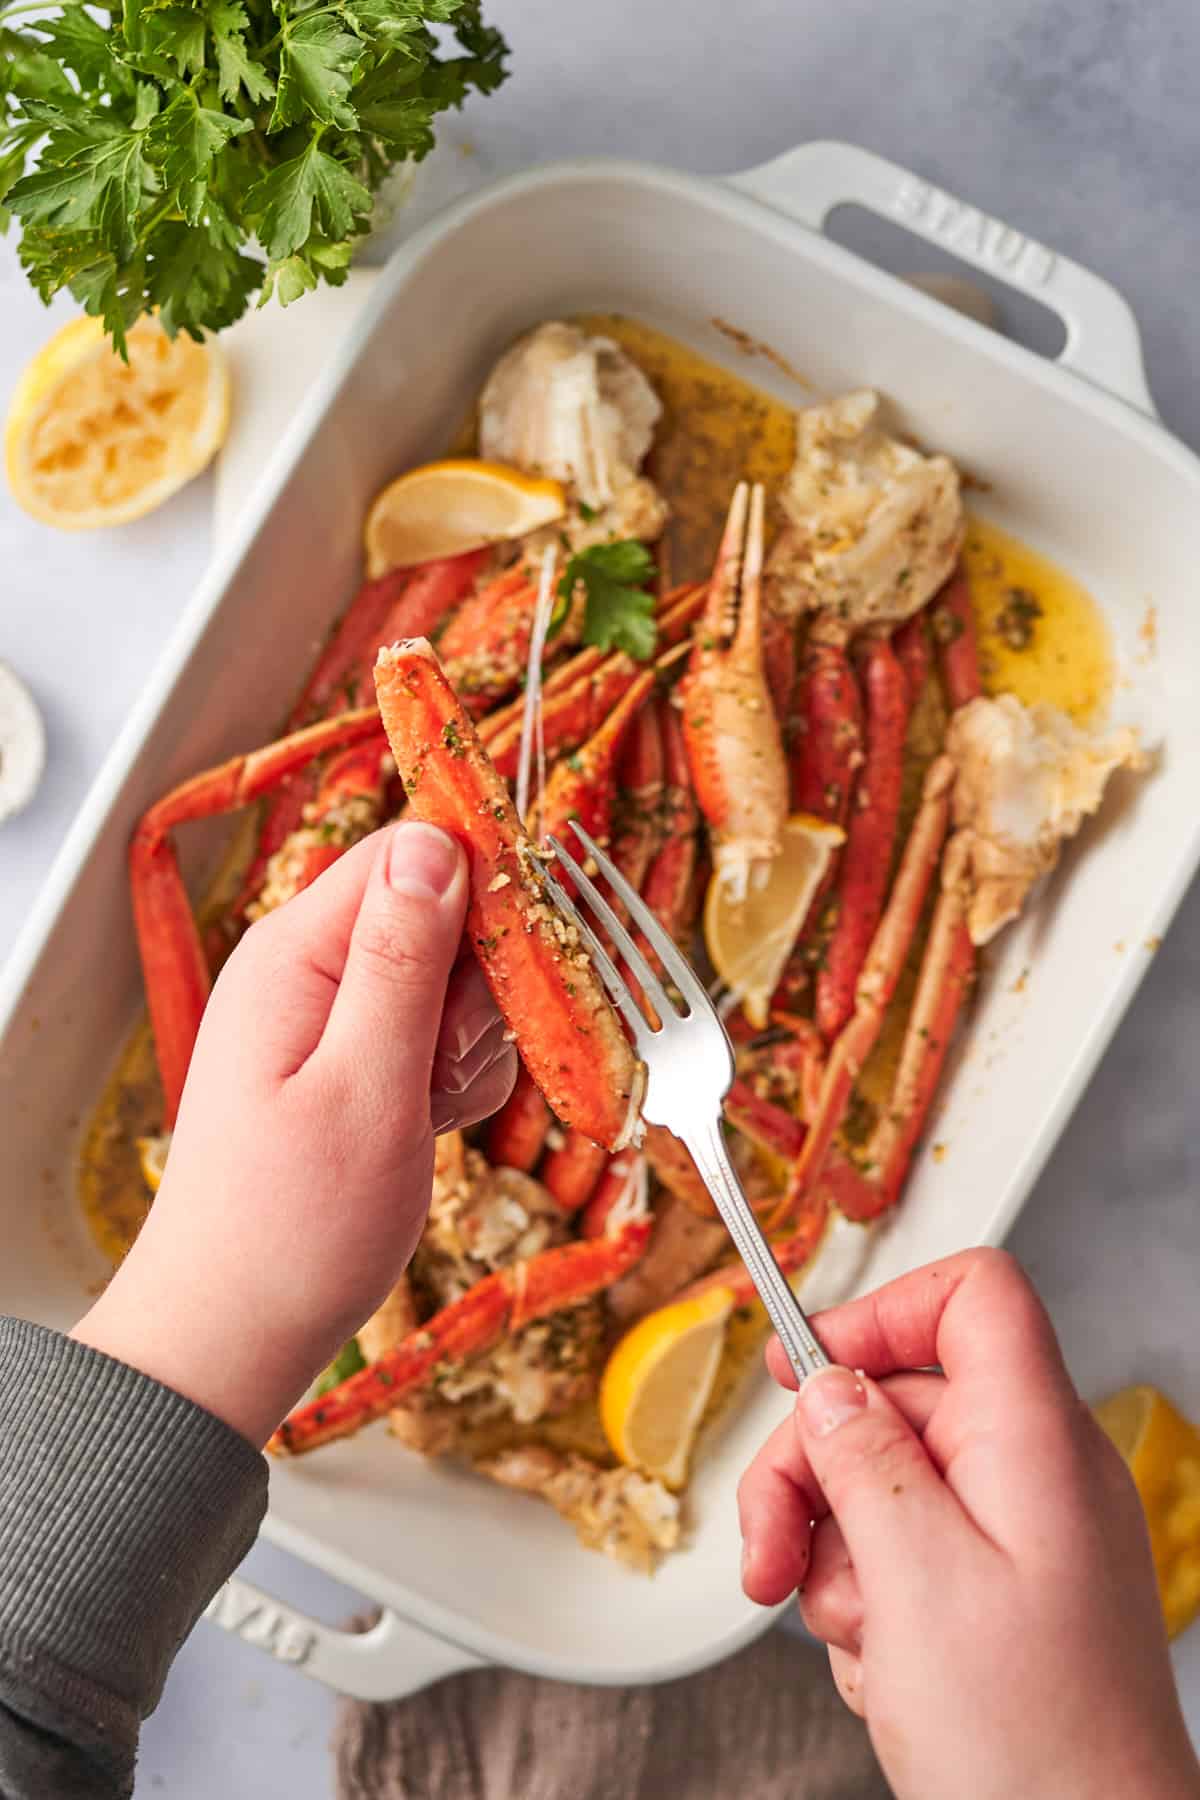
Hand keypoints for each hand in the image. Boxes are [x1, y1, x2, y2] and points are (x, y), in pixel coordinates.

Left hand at [72, 822, 516, 1445]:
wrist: (236, 1331)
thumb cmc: (292, 1226)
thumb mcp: (364, 1086)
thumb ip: (402, 961)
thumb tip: (438, 841)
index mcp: (297, 952)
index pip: (410, 850)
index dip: (481, 890)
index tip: (519, 963)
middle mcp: (309, 968)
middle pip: (442, 912)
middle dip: (478, 985)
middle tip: (446, 1069)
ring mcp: (331, 1016)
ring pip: (452, 980)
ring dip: (472, 1042)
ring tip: (429, 1111)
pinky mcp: (355, 1060)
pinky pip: (439, 1036)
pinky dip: (456, 1079)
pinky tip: (431, 1127)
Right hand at [738, 1248, 1199, 1799]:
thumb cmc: (1035, 1748)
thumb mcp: (914, 1579)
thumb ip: (861, 1458)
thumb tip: (827, 1383)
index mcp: (1035, 1439)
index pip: (972, 1296)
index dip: (879, 1312)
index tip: (802, 1366)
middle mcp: (1036, 1473)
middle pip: (897, 1399)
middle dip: (815, 1469)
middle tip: (771, 1550)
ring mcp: (1022, 1536)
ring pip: (886, 1483)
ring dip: (835, 1553)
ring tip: (851, 1632)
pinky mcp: (1003, 1595)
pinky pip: (904, 1554)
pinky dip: (869, 1603)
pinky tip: (884, 1666)